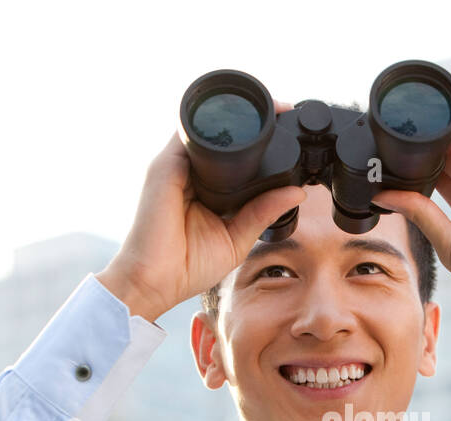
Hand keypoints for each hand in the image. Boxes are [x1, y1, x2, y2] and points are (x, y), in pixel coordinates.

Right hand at [97, 99, 306, 320]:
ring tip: (272, 109)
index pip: (235, 159)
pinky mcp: (165, 165)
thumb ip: (263, 212)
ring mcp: (177, 166)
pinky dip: (211, 122)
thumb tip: (296, 192)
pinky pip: (188, 132)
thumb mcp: (237, 238)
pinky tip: (237, 117)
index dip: (260, 144)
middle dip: (253, 122)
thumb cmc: (188, 265)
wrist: (154, 281)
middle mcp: (192, 173)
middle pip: (222, 138)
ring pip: (207, 128)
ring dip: (236, 116)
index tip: (289, 131)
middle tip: (285, 113)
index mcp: (209, 189)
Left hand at [372, 125, 450, 352]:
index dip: (418, 165)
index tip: (391, 152)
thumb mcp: (447, 241)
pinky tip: (449, 130)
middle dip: (431, 147)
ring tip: (419, 124)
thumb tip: (384, 196)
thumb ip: (420, 213)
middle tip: (400, 132)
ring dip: (446, 138)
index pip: (441, 177)